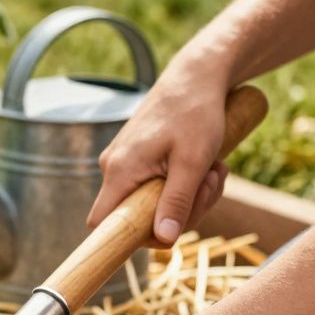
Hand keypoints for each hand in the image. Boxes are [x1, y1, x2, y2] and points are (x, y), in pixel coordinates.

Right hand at [89, 64, 231, 246]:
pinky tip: (203, 165)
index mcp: (119, 171)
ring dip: (189, 195)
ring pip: (152, 201)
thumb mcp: (193, 162)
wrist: (197, 75)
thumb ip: (177, 202)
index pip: (101, 224)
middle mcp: (113, 168)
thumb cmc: (195, 112)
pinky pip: (156, 185)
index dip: (125, 239)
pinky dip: (183, 182)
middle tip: (211, 184)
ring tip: (213, 169)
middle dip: (181, 210)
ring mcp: (124, 162)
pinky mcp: (138, 157)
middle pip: (137, 217)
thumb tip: (164, 239)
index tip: (164, 234)